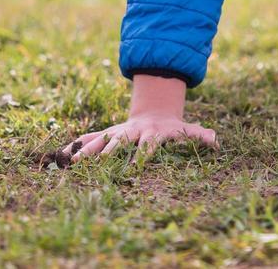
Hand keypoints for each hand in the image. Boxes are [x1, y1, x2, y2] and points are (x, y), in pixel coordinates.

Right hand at [64, 112, 216, 161]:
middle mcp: (132, 131)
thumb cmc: (173, 127)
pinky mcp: (108, 133)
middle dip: (108, 153)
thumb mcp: (187, 129)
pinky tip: (61, 155)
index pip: (147, 145)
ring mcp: (118, 131)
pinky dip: (76, 146)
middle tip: (96, 164)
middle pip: (120, 142)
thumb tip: (216, 141)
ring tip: (71, 161)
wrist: (155, 111)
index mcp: (152, 133)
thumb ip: (200, 135)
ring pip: (100, 140)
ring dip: (86, 150)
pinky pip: (90, 139)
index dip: (143, 155)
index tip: (136, 167)